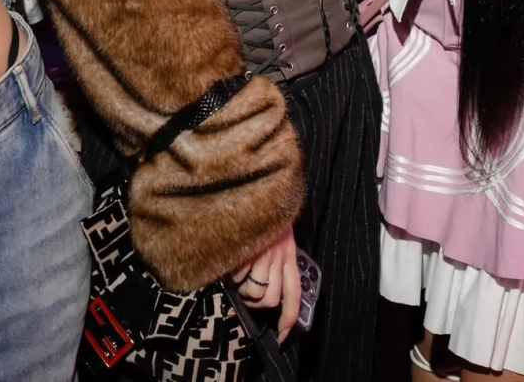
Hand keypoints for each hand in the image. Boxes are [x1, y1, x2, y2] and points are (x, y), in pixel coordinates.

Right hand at [233, 225, 299, 342]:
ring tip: (237, 276)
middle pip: (269, 299)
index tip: (280, 337)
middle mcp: (280, 256)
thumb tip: (264, 291)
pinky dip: (232, 274)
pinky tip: (230, 262)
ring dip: (242, 289)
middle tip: (246, 291)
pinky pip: (239, 273)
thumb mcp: (279, 239)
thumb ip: (277, 262)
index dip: (287, 320)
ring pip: (254, 290)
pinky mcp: (247, 246)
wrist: (262, 185)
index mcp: (291, 257)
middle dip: (255, 303)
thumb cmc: (269, 215)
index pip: (293, 297)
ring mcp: (264, 252)